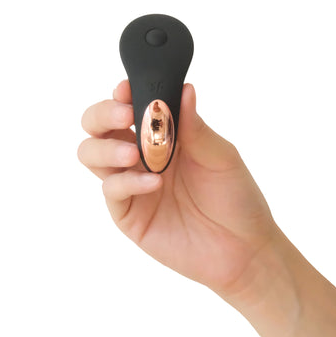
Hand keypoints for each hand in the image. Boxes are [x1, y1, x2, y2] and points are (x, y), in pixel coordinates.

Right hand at [78, 79, 274, 297]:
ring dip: (106, 148)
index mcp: (162, 135)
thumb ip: (194, 126)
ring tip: (133, 154)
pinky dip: (128, 182)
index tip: (128, 89)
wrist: (243, 248)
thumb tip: (184, 88)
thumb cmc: (235, 196)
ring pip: (91, 154)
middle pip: (97, 126)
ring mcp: (131, 184)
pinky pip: (112, 190)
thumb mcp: (220, 155)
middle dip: (102, 115)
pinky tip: (154, 183)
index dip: (122, 94)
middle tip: (123, 115)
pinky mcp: (127, 214)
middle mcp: (140, 155)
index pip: (129, 105)